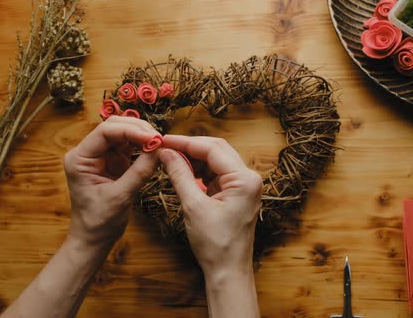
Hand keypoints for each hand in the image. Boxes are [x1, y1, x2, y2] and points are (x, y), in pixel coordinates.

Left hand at [63, 116, 159, 245]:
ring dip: (142, 136)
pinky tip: (154, 150)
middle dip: (137, 129)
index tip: (153, 138)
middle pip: (114, 127)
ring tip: (160, 144)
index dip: (131, 130)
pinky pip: (129, 146)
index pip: (105, 132)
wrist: (93, 238)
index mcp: (79, 158)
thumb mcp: (120, 197)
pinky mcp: (113, 162)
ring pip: (123, 134)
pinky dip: (142, 146)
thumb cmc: (99, 221)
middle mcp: (87, 152)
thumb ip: (139, 172)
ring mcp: (101, 156)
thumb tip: (159, 150)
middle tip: (159, 139)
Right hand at [158, 135, 262, 279]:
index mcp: (245, 179)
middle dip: (190, 147)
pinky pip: (216, 174)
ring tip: (170, 158)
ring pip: (216, 160)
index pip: (213, 149)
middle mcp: (249, 178)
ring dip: (194, 158)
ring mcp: (244, 186)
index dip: (186, 142)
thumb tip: (166, 152)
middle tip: (165, 146)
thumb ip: (180, 175)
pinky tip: (183, 171)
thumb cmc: (215, 244)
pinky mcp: (236, 194)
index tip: (163, 140)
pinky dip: (199, 171)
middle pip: (217, 150)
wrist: (227, 271)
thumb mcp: (193, 206)